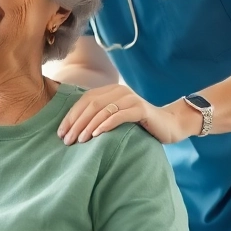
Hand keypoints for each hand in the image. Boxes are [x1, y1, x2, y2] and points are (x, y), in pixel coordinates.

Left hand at [57, 84, 198, 144]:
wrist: (169, 125)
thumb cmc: (139, 125)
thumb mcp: (116, 117)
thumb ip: (99, 116)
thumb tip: (72, 129)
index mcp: (110, 91)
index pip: (84, 101)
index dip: (70, 116)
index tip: (61, 133)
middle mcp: (119, 91)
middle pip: (91, 105)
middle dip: (76, 123)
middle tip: (67, 140)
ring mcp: (130, 98)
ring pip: (102, 110)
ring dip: (88, 126)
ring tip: (79, 140)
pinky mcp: (140, 109)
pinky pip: (119, 115)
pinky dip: (106, 125)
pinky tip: (96, 135)